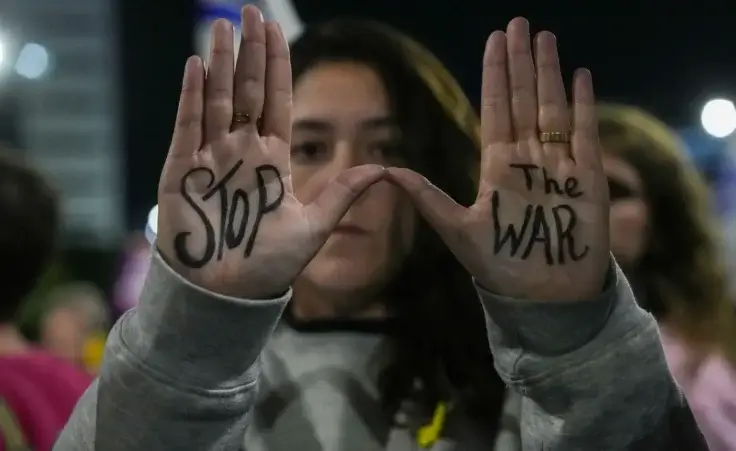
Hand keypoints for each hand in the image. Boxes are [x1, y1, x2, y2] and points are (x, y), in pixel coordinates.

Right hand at [156, 7, 384, 298]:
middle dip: (248, 52)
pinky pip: (187, 127)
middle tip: (250, 11)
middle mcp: (241, 152)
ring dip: (218, 63)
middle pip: (245, 91)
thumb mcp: (316, 226)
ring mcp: (210, 159)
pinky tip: (197, 66)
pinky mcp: (181, 173)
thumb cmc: (270, 266)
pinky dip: (191, 97)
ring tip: (222, 27)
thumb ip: (345, 193)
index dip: (275, 66)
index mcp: (272, 160)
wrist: (229, 296)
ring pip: (215, 100)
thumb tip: (387, 169)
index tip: (275, 30)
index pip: (276, 101)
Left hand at [388, 18, 608, 301]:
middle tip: (519, 23)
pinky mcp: (587, 178)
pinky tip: (578, 74)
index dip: (495, 74)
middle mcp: (527, 159)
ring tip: (545, 37)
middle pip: (524, 99)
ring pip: (552, 107)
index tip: (494, 40)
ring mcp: (559, 165)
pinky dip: (582, 103)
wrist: (545, 297)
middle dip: (521, 61)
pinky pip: (584, 132)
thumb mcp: (457, 230)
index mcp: (497, 167)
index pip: (496, 108)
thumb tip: (386, 172)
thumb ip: (427, 197)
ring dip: (548, 72)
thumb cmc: (501, 268)